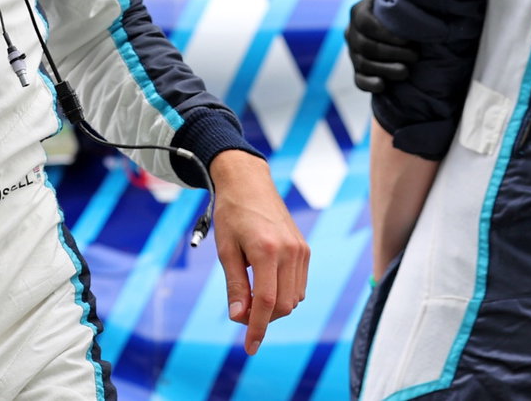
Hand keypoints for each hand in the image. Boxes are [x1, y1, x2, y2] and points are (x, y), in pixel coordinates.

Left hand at [209, 151, 308, 354]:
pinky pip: (299, 286)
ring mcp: (302, 251)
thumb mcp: (225, 249)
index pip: (266, 302)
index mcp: (267, 250)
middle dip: (262, 318)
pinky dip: (283, 294)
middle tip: (239, 312)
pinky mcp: (305, 250)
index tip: (250, 347)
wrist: (248, 183)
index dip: (257, 328)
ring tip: (249, 293)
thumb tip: (238, 317)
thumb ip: (234, 284)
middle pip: (283, 306)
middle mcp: (290, 252)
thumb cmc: (231, 214)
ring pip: (294, 299)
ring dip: (273, 307)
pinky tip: (265, 283)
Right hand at [347, 0, 418, 92]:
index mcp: (358, 13)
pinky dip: (370, 83)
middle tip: (415, 56)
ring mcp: (354, 53)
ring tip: (406, 72)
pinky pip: (359, 80)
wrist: (397, 28)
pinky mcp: (359, 71)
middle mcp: (352, 33)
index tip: (410, 39)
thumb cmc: (396, 8)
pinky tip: (383, 85)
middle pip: (366, 46)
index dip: (388, 34)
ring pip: (363, 64)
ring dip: (385, 69)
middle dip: (392, 53)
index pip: (367, 24)